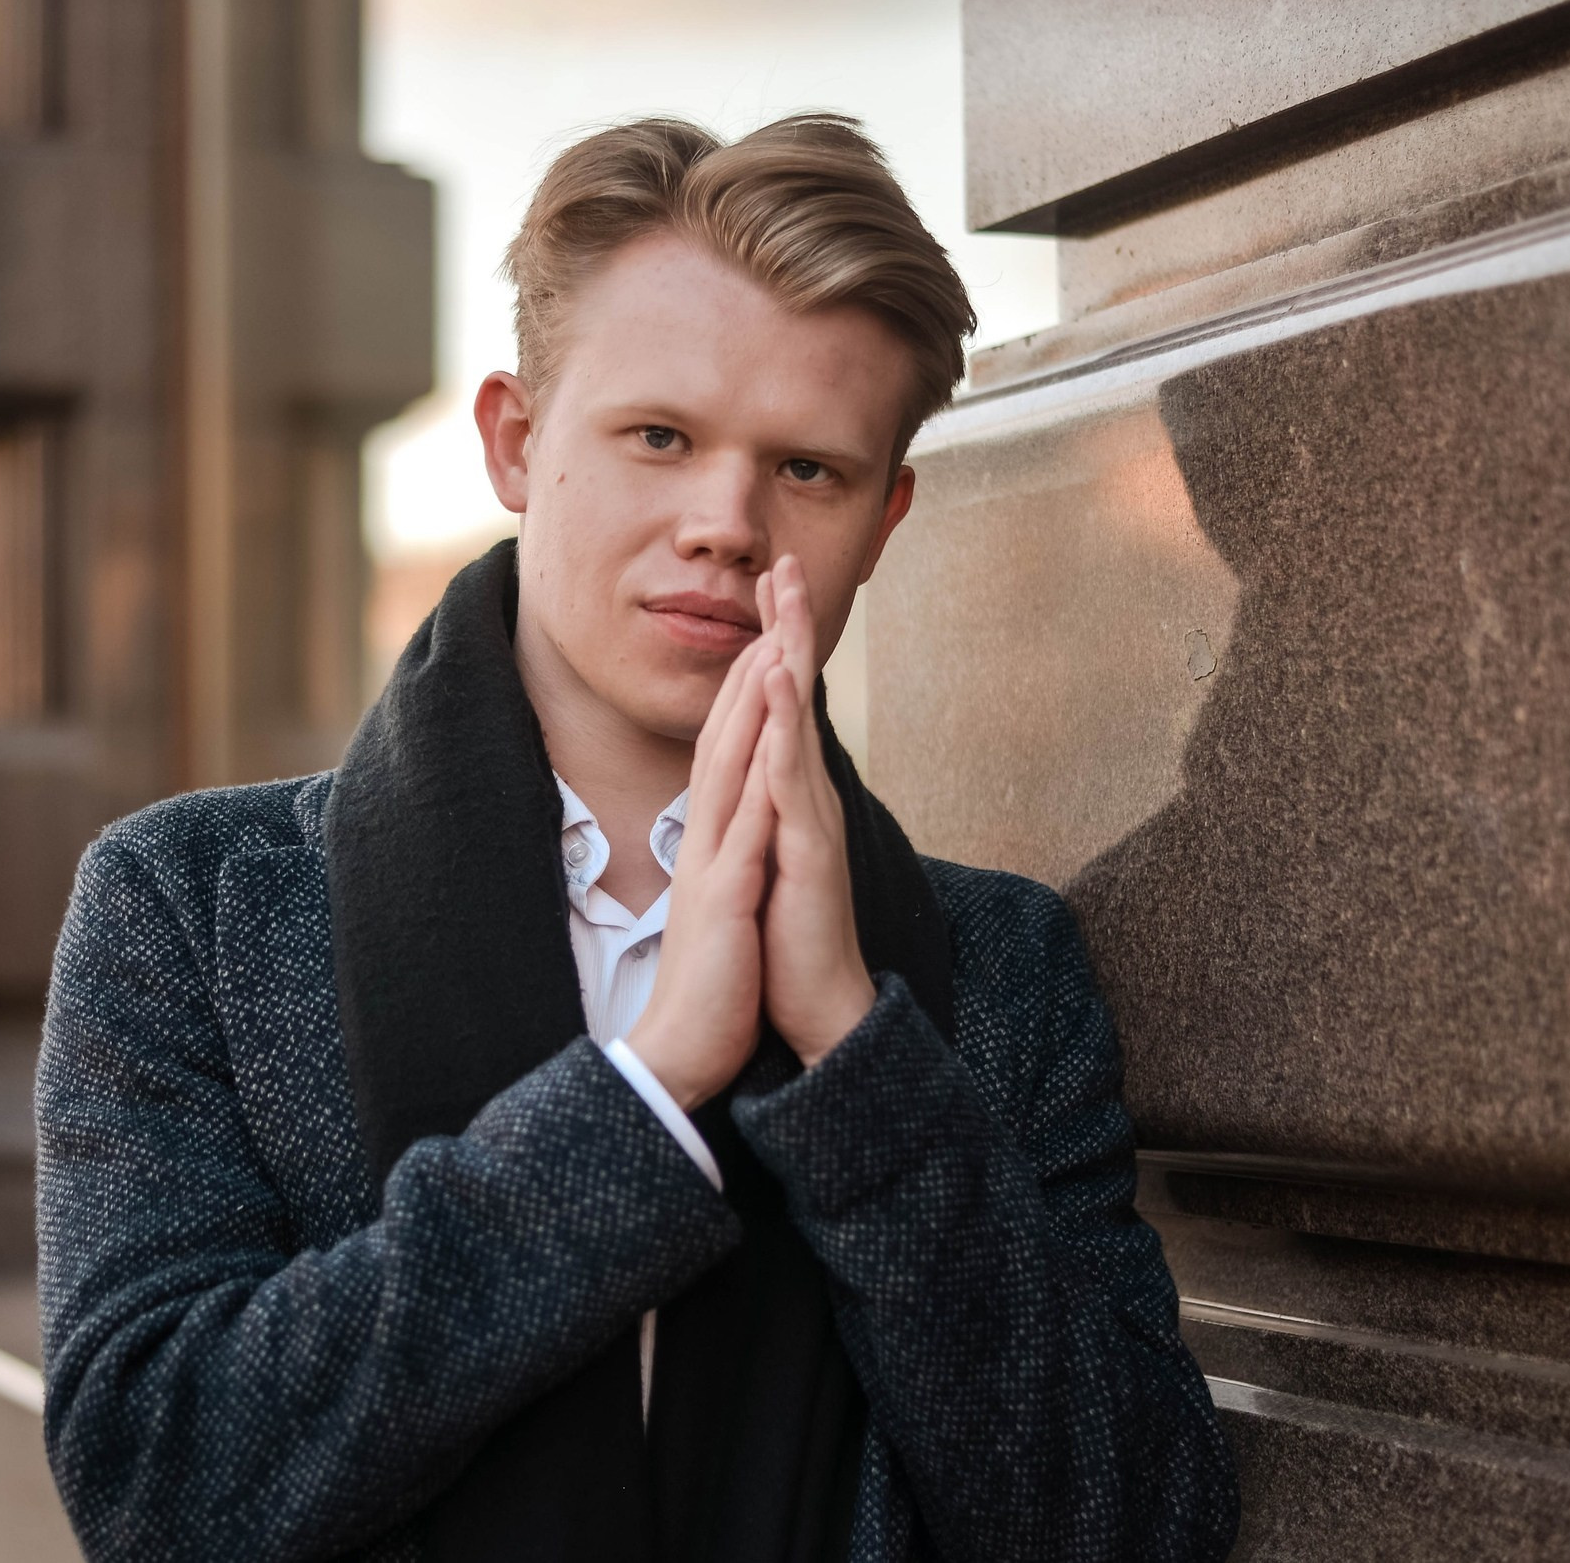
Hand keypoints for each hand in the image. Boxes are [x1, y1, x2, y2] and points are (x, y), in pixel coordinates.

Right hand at [626, 637, 777, 1108]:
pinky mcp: (726, 893)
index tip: (766, 634)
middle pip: (724, 737)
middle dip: (748, 667)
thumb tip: (737, 842)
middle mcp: (706, 839)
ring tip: (771, 639)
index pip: (727, 752)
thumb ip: (727, 867)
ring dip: (750, 702)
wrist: (682, 1052)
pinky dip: (757, 773)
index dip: (746, 690)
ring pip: (731, 765)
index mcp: (710, 843)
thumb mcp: (724, 911)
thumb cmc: (711, 988)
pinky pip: (743, 822)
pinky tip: (773, 737)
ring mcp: (712, 862)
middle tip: (768, 604)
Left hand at [755, 557, 878, 1067]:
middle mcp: (804, 796)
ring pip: (797, 721)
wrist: (817, 1008)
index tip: (764, 589)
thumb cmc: (788, 938)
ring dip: (790, 655)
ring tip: (783, 597)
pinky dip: (783, 723)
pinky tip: (777, 681)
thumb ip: (763, 814)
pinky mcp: (808, 848)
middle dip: (789, 626)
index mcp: (787, 797)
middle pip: (796, 696)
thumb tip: (753, 775)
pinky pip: (791, 775)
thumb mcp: (766, 859)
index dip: (771, 645)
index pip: (778, 708)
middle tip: (782, 561)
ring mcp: (809, 818)